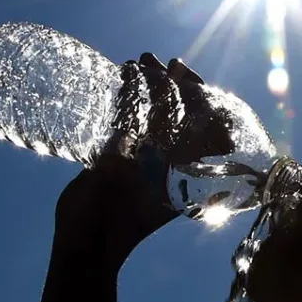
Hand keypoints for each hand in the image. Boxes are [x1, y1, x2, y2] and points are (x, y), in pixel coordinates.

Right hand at [52, 53, 205, 266]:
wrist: (86, 241)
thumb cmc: (124, 219)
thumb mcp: (156, 184)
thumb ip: (177, 154)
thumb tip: (215, 126)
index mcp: (188, 172)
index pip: (206, 125)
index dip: (198, 93)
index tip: (181, 71)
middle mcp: (172, 162)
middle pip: (182, 113)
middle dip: (172, 82)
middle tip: (157, 60)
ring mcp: (147, 159)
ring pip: (156, 113)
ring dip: (151, 85)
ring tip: (137, 61)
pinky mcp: (122, 158)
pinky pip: (132, 121)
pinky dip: (130, 97)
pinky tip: (123, 75)